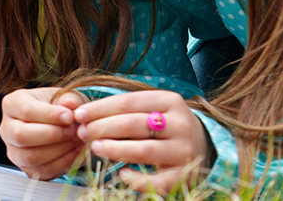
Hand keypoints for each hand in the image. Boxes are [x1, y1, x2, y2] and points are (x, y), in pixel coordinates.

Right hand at [0, 87, 87, 178]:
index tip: (70, 116)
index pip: (26, 110)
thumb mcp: (66, 96)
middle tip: (73, 130)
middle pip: (21, 135)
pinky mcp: (26, 168)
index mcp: (12, 104)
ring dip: (58, 150)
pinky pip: (42, 171)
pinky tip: (75, 151)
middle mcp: (7, 128)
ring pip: (30, 157)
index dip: (50, 115)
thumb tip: (70, 103)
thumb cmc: (60, 107)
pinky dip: (62, 162)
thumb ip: (69, 98)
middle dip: (51, 135)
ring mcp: (14, 150)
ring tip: (76, 140)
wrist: (61, 124)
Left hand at [73, 90, 208, 193]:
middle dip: (101, 128)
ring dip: (113, 149)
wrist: (203, 148)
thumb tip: (81, 115)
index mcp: (170, 101)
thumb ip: (122, 110)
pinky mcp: (184, 176)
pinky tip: (122, 173)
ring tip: (95, 148)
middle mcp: (181, 124)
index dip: (99, 108)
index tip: (78, 115)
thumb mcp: (150, 110)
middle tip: (82, 133)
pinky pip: (155, 181)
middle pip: (132, 125)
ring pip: (142, 150)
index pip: (128, 102)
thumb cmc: (164, 126)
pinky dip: (135, 179)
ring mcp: (184, 151)